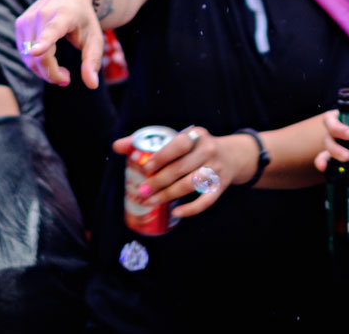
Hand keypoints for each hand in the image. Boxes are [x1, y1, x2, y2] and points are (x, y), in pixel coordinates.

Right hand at [15, 0, 102, 88]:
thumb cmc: (83, 18)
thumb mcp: (95, 38)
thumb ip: (92, 61)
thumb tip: (92, 86)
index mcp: (64, 15)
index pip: (52, 31)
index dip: (43, 43)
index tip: (36, 51)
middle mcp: (42, 15)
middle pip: (40, 56)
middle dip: (52, 74)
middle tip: (67, 78)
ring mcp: (27, 18)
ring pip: (29, 58)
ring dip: (43, 71)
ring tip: (61, 71)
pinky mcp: (19, 23)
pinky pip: (24, 53)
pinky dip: (35, 63)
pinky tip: (48, 61)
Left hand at [114, 127, 250, 218]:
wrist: (232, 155)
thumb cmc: (195, 148)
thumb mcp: (179, 138)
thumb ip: (148, 141)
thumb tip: (117, 146)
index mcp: (196, 135)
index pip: (178, 144)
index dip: (161, 156)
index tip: (145, 167)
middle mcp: (208, 150)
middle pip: (181, 168)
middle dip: (159, 181)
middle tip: (142, 192)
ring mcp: (216, 169)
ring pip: (191, 184)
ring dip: (169, 195)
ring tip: (150, 201)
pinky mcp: (221, 186)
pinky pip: (206, 200)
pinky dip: (191, 209)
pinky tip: (175, 212)